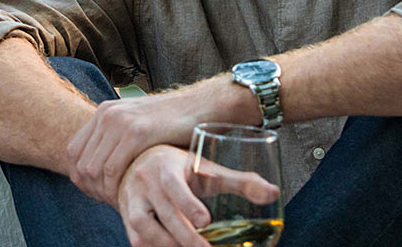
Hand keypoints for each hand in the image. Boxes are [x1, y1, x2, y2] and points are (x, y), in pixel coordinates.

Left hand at [65, 88, 209, 203]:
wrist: (200, 106)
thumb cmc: (172, 123)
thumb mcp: (136, 125)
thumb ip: (116, 139)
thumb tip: (99, 165)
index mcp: (104, 112)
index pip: (73, 151)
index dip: (81, 177)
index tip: (96, 193)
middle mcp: (107, 114)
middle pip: (81, 163)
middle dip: (91, 188)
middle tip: (109, 202)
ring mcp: (120, 122)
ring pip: (94, 168)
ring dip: (104, 191)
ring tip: (119, 202)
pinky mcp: (137, 132)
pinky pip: (113, 168)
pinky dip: (116, 187)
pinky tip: (129, 196)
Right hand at [115, 145, 278, 246]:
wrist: (138, 163)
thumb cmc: (180, 168)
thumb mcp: (207, 170)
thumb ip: (240, 181)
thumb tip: (275, 193)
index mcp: (166, 167)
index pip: (173, 185)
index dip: (187, 203)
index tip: (205, 221)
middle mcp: (144, 183)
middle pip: (162, 215)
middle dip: (186, 238)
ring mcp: (132, 201)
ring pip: (143, 229)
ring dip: (168, 245)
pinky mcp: (126, 217)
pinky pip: (136, 239)